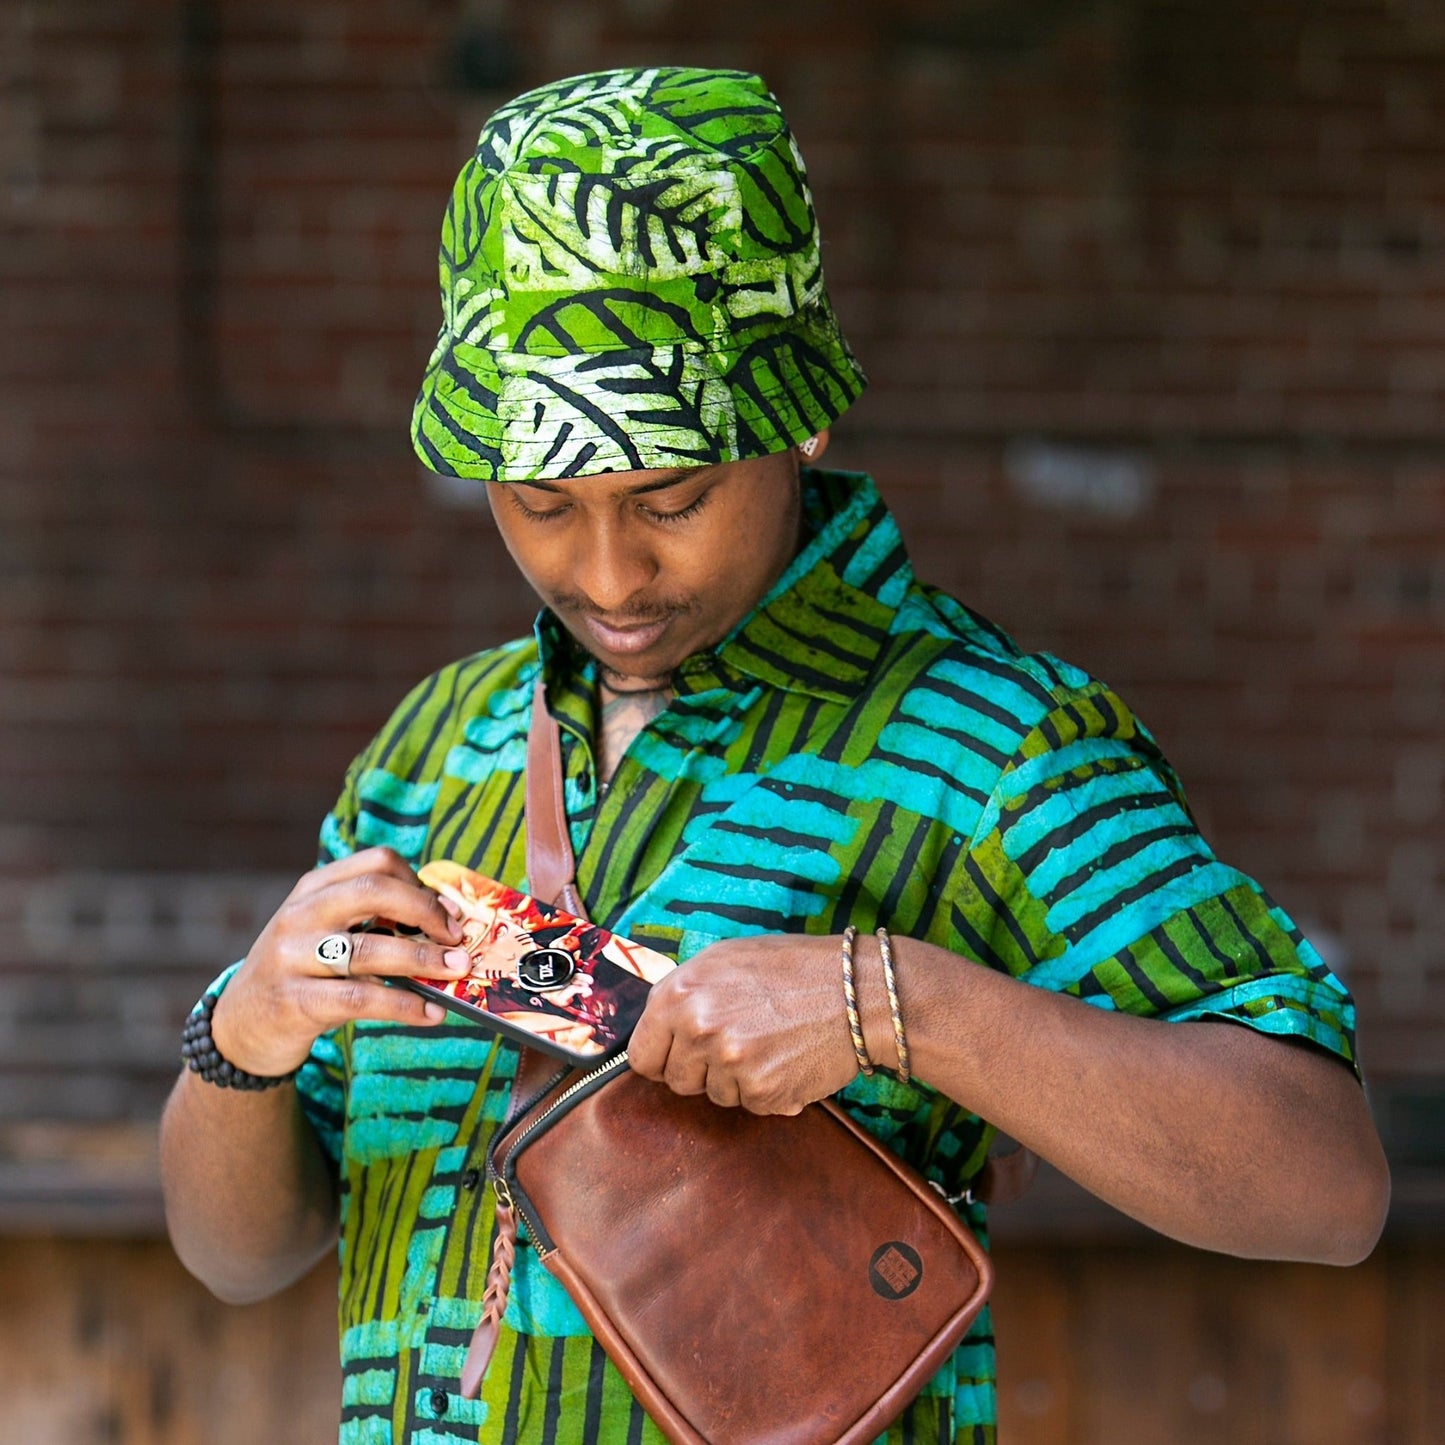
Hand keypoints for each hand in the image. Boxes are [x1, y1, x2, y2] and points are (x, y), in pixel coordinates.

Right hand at [209, 848, 471, 1076]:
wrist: (239, 1026)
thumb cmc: (301, 974)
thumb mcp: (323, 933)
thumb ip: (370, 920)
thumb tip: (446, 923)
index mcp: (313, 889)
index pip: (376, 863)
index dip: (419, 884)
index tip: (449, 912)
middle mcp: (300, 915)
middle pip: (374, 892)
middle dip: (425, 912)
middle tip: (458, 939)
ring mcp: (292, 957)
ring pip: (370, 949)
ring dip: (423, 959)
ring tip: (457, 972)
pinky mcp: (295, 1001)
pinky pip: (360, 998)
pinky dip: (404, 1005)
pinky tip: (432, 1013)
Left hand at [626, 934, 857, 1114]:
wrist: (857, 991)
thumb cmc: (793, 968)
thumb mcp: (726, 960)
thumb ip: (685, 994)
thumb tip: (657, 1031)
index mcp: (679, 992)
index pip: (642, 1055)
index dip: (663, 1057)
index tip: (681, 1055)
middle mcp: (697, 1027)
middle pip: (676, 1081)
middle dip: (701, 1071)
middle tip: (738, 1044)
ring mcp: (729, 1062)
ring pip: (714, 1095)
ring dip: (737, 1080)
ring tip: (770, 1043)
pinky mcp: (762, 1091)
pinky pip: (749, 1105)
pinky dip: (767, 1091)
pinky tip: (787, 1059)